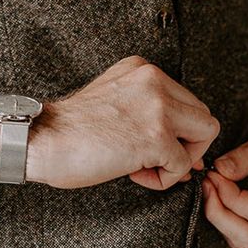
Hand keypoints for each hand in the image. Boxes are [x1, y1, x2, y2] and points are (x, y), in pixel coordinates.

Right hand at [0, 56, 219, 190]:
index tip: (154, 148)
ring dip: (181, 160)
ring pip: (206, 135)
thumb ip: (149, 112)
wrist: (41, 140)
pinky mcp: (157, 136)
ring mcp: (158, 107)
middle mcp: (154, 80)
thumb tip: (190, 152)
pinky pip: (183, 164)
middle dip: (186, 145)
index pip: (186, 100)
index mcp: (143, 69)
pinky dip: (164, 179)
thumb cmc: (71, 130)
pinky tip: (134, 176)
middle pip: (203, 116)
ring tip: (145, 168)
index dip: (178, 131)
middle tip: (154, 161)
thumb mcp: (114, 101)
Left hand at [201, 72, 247, 247]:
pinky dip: (228, 212)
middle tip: (206, 182)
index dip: (229, 198)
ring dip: (222, 214)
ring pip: (246, 237)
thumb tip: (219, 170)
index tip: (213, 175)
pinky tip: (219, 187)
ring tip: (211, 182)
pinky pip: (246, 226)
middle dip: (221, 212)